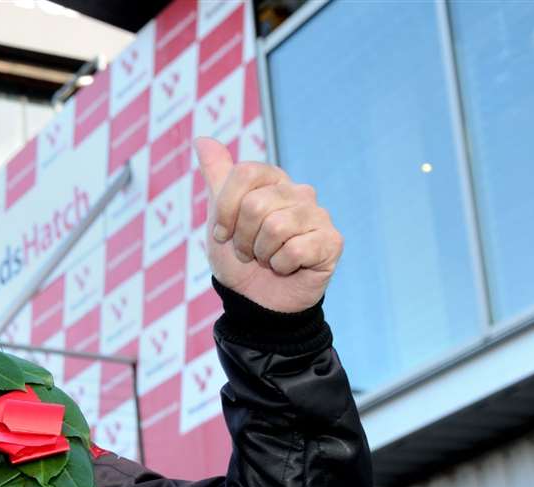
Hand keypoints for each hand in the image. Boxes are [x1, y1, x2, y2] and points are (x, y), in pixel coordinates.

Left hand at [194, 136, 339, 313]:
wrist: (255, 301)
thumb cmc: (239, 260)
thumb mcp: (218, 218)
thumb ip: (216, 177)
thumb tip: (202, 138)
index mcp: (273, 181)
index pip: (243, 174)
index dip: (225, 210)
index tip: (224, 233)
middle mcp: (299, 192)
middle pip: (256, 204)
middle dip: (242, 238)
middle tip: (249, 252)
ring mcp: (318, 215)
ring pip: (276, 227)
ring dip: (261, 254)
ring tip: (267, 260)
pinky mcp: (331, 241)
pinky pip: (295, 250)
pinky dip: (281, 266)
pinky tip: (287, 268)